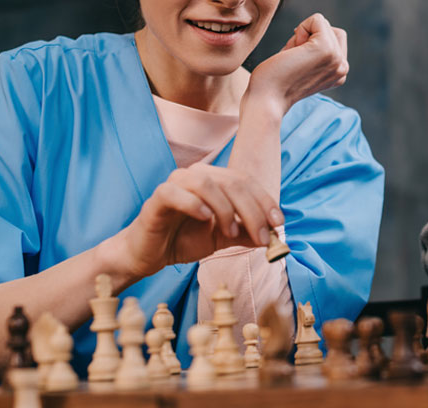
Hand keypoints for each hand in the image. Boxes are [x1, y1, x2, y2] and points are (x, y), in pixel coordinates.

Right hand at [112, 164, 282, 278]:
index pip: (246, 182)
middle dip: (252, 211)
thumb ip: (246, 234)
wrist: (148, 254)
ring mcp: (176, 182)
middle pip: (233, 182)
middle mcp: (196, 174)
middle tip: (262, 237)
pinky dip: (195, 204)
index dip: (265, 201)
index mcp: (214, 179)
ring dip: (226, 209)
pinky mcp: (158, 196)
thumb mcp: (223, 238)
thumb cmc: (184, 240)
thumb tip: (275, 237)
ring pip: (207, 183)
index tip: (279, 224)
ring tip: (231, 232)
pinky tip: (206, 220)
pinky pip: (177, 192)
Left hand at [246, 13, 348, 115]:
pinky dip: (301, 27)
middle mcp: (343, 68)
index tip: (297, 63)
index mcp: (339, 74)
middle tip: (293, 58)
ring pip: (324, 24)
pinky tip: (292, 50)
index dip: (311, 42)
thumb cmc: (274, 82)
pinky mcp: (326, 49)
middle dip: (308, 36)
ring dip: (302, 34)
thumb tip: (319, 24)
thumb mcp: (303, 65)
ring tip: (293, 56)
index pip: (335, 40)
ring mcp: (337, 59)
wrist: (267, 100)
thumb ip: (315, 51)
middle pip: (332, 30)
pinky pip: (318, 20)